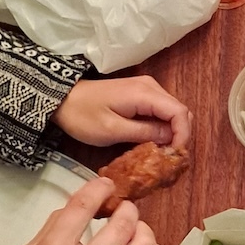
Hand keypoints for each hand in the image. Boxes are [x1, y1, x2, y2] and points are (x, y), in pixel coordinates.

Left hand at [52, 76, 190, 148]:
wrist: (61, 99)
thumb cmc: (83, 116)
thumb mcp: (112, 130)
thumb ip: (145, 133)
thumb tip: (171, 140)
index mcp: (145, 93)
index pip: (179, 112)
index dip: (183, 135)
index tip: (176, 156)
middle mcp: (151, 86)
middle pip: (180, 111)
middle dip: (180, 135)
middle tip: (170, 158)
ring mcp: (147, 88)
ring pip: (172, 111)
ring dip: (172, 132)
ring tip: (163, 153)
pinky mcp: (141, 94)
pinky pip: (161, 110)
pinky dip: (163, 126)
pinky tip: (154, 141)